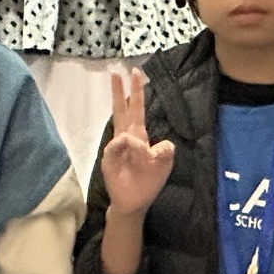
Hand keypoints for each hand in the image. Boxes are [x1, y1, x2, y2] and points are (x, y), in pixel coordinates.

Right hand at [101, 70, 174, 218]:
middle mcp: (127, 138)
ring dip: (120, 108)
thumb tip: (141, 140)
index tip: (135, 73)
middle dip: (120, 90)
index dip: (136, 91)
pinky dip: (125, 146)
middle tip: (116, 71)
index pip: (137, 109)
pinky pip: (117, 144)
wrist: (133, 202)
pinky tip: (131, 153)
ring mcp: (116, 147)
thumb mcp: (164, 163)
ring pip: (118, 122)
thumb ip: (163, 149)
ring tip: (125, 115)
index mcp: (139, 137)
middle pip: (122, 109)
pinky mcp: (109, 158)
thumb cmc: (148, 182)